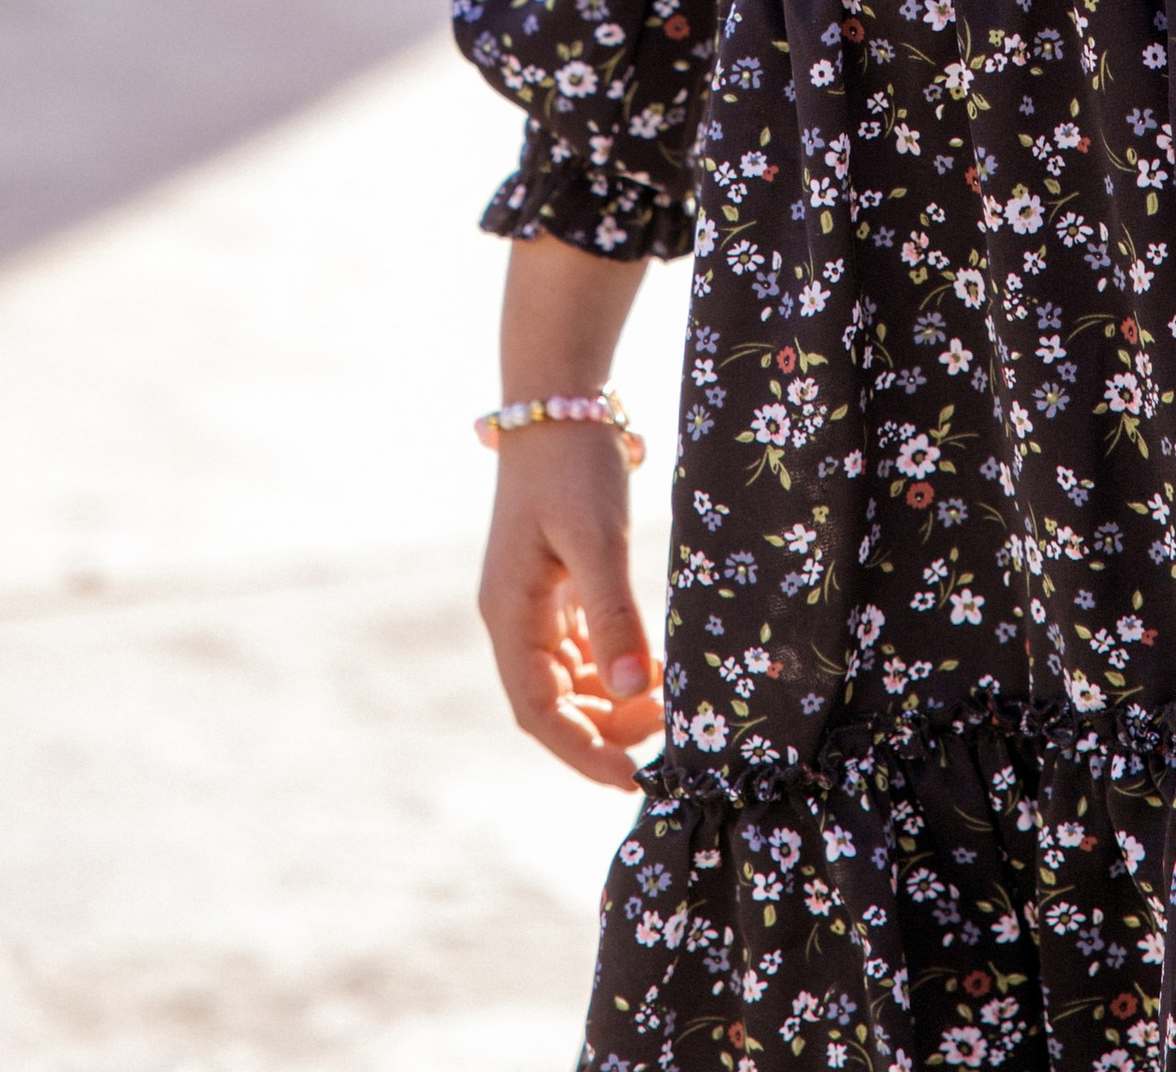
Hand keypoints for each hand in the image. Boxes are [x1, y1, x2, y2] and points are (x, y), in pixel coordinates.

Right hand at [479, 423, 663, 792]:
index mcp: (508, 615)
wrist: (560, 397)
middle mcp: (513, 616)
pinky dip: (613, 665)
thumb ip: (614, 617)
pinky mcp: (555, 583)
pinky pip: (580, 647)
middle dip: (606, 727)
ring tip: (666, 701)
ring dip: (611, 700)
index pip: (538, 712)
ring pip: (568, 679)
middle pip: (553, 702)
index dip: (582, 751)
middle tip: (667, 730)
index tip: (632, 777)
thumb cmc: (574, 465)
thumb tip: (634, 693)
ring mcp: (532, 600)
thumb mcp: (598, 540)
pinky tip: (652, 666)